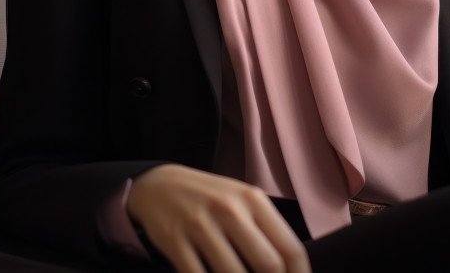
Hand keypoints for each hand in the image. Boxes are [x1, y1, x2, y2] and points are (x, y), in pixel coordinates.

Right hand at [127, 164, 310, 272]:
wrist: (159, 185)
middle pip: (268, 264)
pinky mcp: (175, 240)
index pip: (290, 248)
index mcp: (253, 200)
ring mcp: (200, 225)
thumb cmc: (210, 199)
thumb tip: (289, 271)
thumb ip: (266, 231)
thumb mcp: (242, 202)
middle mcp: (230, 210)